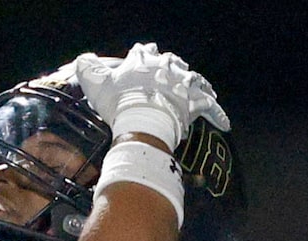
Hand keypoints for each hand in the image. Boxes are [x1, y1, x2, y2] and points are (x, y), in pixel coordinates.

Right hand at [79, 42, 224, 147]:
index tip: (143, 54)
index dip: (143, 53)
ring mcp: (182, 84)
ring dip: (198, 85)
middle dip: (173, 66)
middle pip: (172, 62)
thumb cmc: (119, 102)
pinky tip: (224, 123)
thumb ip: (88, 67)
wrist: (141, 119)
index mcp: (143, 60)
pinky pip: (211, 108)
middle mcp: (166, 67)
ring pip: (195, 80)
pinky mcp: (194, 103)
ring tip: (203, 90)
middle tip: (175, 72)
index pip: (144, 51)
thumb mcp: (95, 82)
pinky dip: (217, 115)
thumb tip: (83, 60)